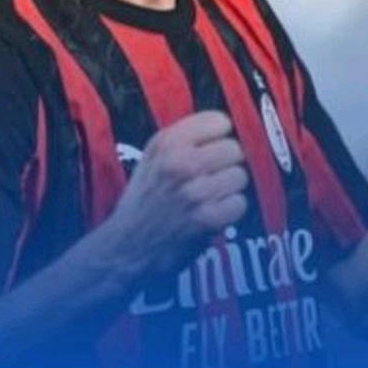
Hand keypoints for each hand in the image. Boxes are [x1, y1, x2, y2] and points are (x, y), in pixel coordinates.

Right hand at [104, 110, 248, 278]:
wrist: (127, 245)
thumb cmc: (144, 199)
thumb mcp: (152, 157)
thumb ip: (183, 138)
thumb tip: (223, 126)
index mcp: (166, 142)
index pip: (219, 121)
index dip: (218, 138)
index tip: (210, 150)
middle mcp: (179, 162)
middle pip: (234, 149)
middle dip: (226, 164)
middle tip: (210, 178)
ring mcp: (193, 191)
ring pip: (239, 176)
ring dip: (229, 189)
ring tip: (210, 197)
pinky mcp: (206, 219)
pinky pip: (239, 203)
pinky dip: (230, 211)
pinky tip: (213, 214)